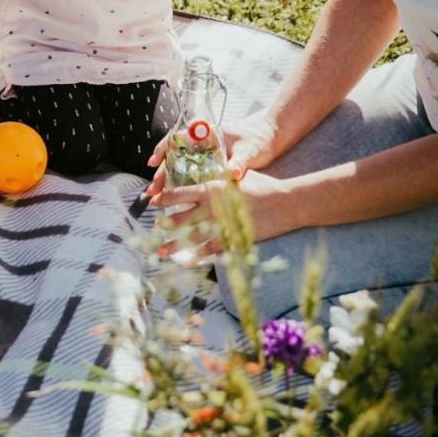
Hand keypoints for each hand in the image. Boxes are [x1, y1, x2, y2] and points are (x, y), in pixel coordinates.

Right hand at [143, 117, 279, 197]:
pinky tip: (171, 194)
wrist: (270, 141)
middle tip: (152, 189)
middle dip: (161, 171)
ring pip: (177, 163)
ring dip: (165, 178)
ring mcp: (204, 151)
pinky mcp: (208, 162)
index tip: (153, 162)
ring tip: (156, 194)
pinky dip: (177, 181)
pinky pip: (187, 170)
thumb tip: (233, 173)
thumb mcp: (251, 152)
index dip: (163, 149)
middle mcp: (202, 140)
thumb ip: (240, 162)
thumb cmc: (259, 142)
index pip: (178, 137)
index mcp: (208, 132)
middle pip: (174, 154)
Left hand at [151, 169, 296, 253]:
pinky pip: (209, 251)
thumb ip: (219, 178)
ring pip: (190, 238)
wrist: (285, 203)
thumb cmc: (262, 187)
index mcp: (211, 189)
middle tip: (154, 227)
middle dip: (165, 224)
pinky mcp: (231, 239)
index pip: (180, 193)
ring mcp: (220, 225)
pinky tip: (185, 263)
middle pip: (180, 218)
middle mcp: (211, 208)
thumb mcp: (237, 177)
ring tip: (160, 251)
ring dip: (174, 245)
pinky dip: (196, 258)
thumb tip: (207, 173)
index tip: (152, 201)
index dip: (164, 198)